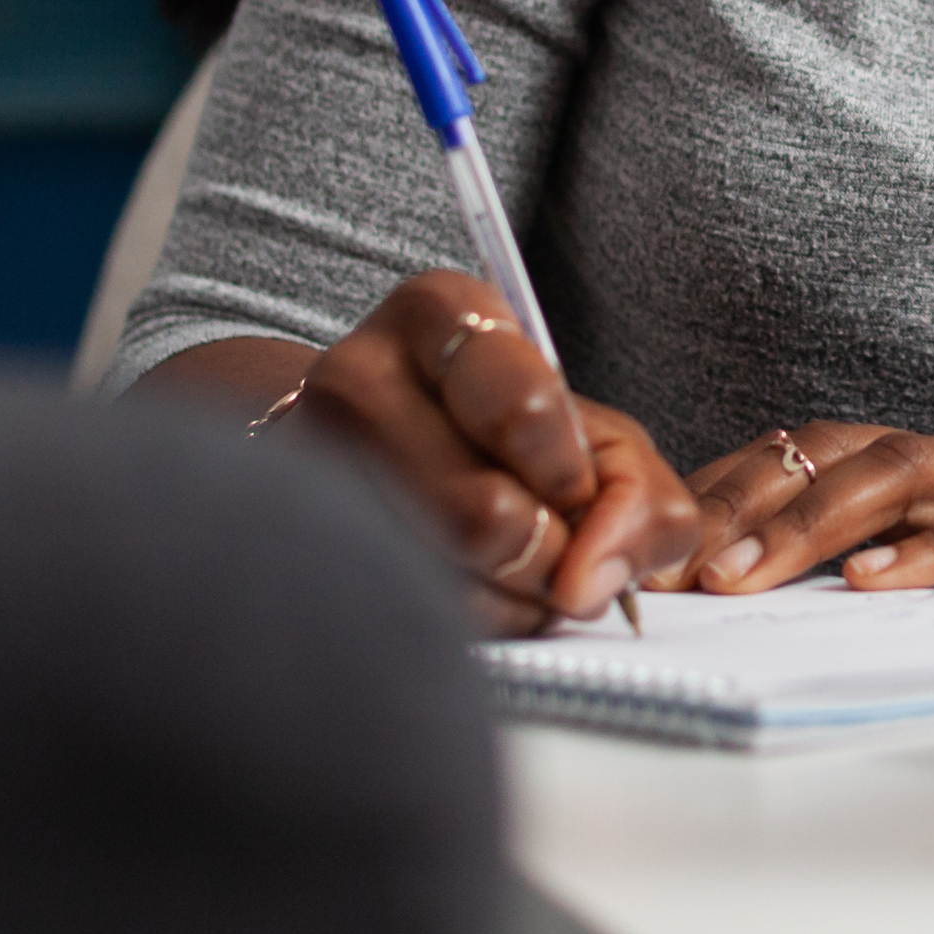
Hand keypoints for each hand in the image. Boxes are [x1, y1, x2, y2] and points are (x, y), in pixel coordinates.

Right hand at [283, 271, 703, 632]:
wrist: (380, 443)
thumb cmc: (502, 434)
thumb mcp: (592, 432)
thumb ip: (636, 494)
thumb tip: (592, 582)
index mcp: (439, 313)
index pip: (525, 411)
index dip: (571, 477)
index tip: (576, 492)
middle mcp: (356, 376)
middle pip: (484, 514)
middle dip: (549, 555)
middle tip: (558, 548)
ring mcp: (309, 459)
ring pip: (443, 578)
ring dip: (511, 598)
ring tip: (515, 564)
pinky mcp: (296, 537)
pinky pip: (402, 613)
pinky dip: (467, 620)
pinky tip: (469, 584)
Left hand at [651, 403, 933, 603]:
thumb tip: (851, 598)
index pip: (817, 454)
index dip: (733, 487)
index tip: (655, 535)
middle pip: (831, 455)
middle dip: (739, 506)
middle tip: (660, 562)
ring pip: (893, 478)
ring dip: (806, 526)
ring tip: (739, 577)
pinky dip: (930, 552)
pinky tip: (876, 582)